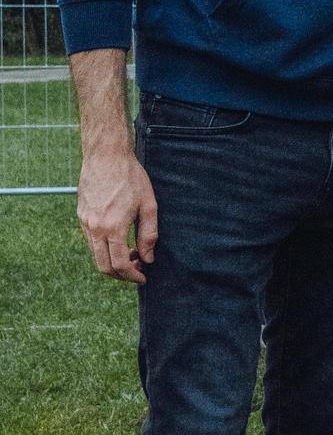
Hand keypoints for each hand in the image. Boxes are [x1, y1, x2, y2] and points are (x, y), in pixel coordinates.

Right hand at [76, 150, 156, 282]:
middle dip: (121, 275)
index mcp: (112, 227)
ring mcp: (85, 223)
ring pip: (95, 255)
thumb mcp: (148, 205)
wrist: (106, 156)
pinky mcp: (81, 216)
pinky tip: (120, 241)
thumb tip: (148, 258)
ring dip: (112, 262)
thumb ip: (149, 234)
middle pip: (103, 266)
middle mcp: (94, 228)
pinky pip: (91, 241)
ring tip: (132, 254)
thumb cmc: (131, 178)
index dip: (132, 276)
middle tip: (137, 271)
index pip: (119, 264)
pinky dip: (104, 249)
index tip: (143, 277)